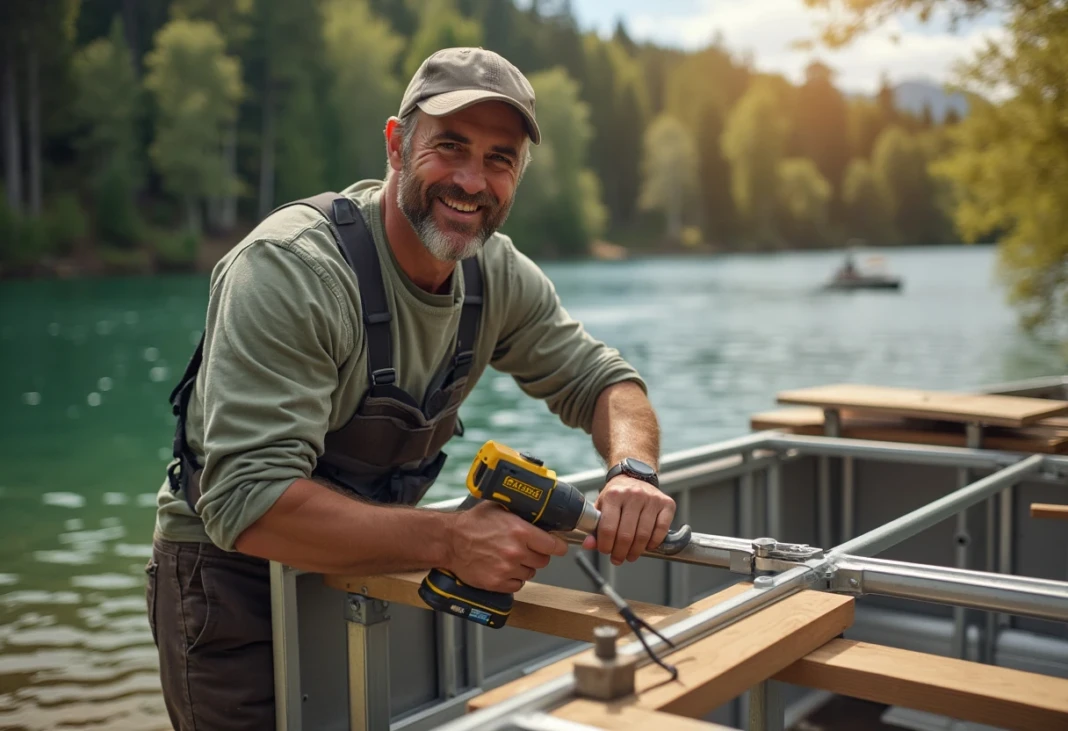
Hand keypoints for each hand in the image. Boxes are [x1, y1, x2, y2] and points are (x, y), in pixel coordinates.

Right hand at [447, 501, 568, 592]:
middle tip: (525, 550)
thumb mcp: (499, 509)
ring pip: (530, 574)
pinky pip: (517, 586)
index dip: (557, 546)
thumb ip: (522, 514)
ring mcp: (507, 569)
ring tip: (509, 558)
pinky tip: (503, 569)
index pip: (554, 545)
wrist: (450, 541)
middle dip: (537, 555)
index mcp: (521, 531)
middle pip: (543, 561)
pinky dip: (512, 580)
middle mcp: (516, 552)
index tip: (558, 546)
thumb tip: (541, 515)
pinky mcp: (497, 583)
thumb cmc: (472, 524)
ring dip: (524, 568)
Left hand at [582, 476, 675, 564]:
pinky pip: (661, 529)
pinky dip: (654, 542)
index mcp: (613, 495)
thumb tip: (588, 545)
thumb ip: (594, 527)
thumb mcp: (601, 506)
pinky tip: (647, 546)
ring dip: (636, 551)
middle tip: (618, 558)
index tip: (606, 551)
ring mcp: (651, 499)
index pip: (608, 528)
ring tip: (631, 555)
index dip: (606, 546)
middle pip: (626, 535)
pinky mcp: (666, 504)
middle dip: (620, 552)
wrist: (635, 477)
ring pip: (643, 535)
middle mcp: (633, 494)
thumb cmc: (617, 495)